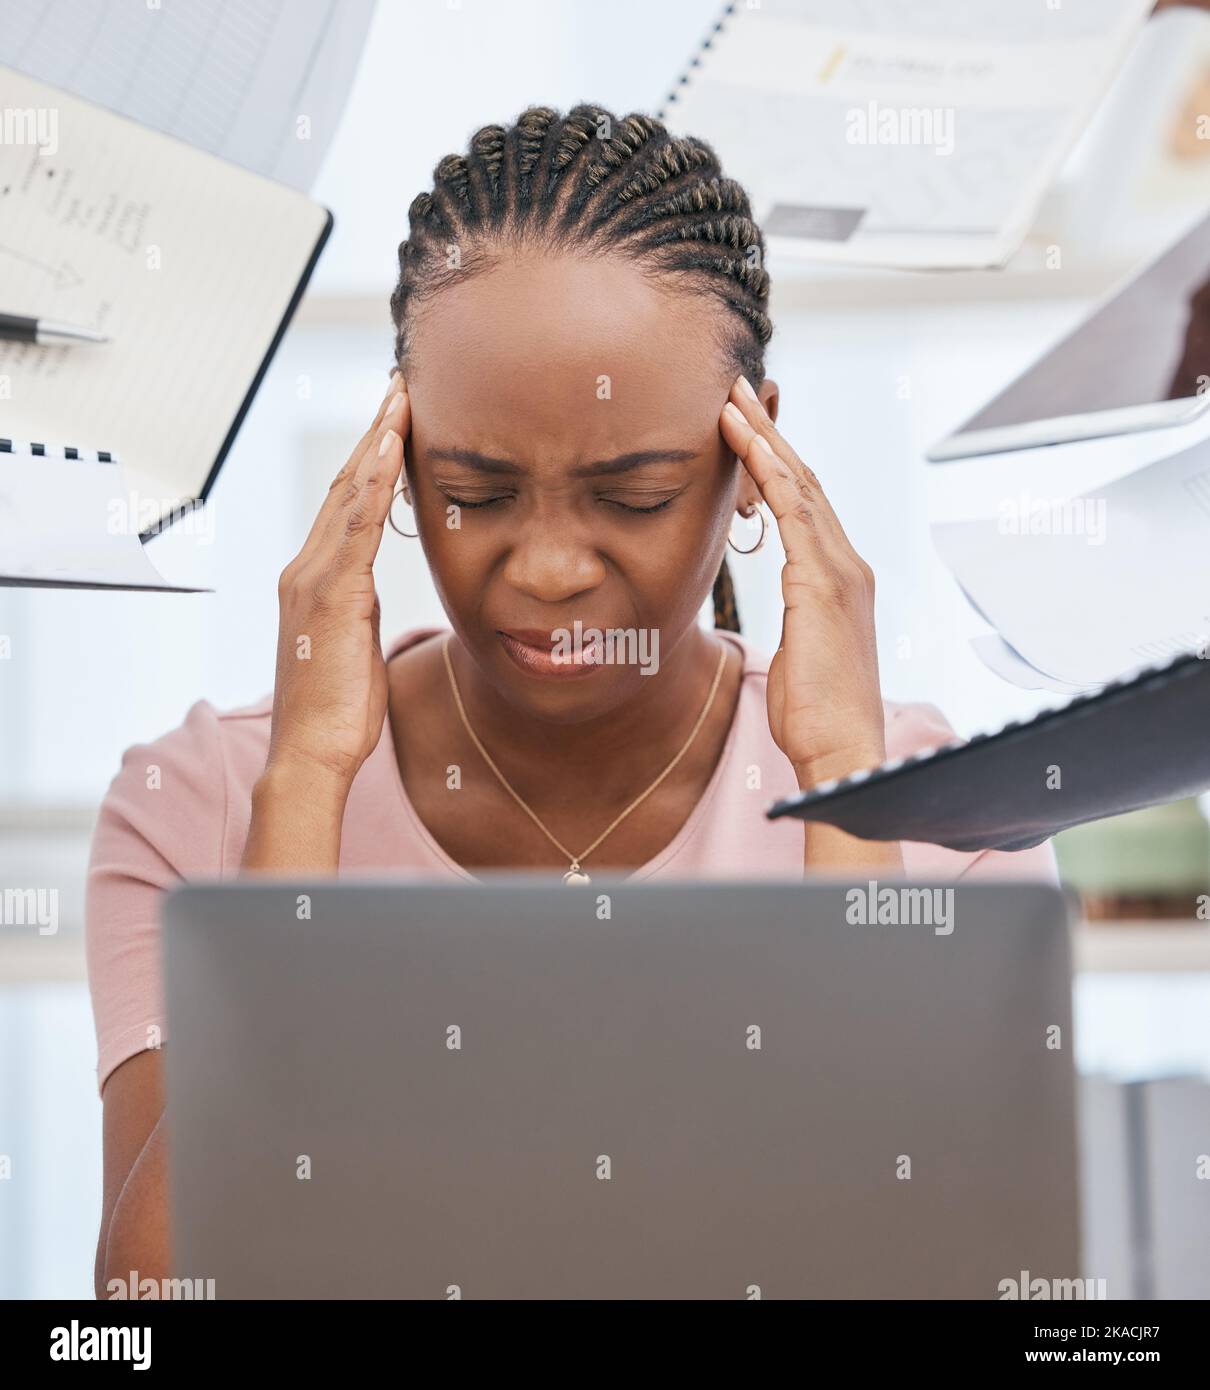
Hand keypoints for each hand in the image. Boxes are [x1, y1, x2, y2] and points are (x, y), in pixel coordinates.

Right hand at [266, 375, 410, 791]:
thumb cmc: (336, 712)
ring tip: (400, 398)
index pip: (345, 506)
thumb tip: (367, 596)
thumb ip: (355, 613)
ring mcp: (315, 578)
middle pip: (344, 486)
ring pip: (349, 494)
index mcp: (314, 581)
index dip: (368, 461)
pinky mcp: (333, 595)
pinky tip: (391, 449)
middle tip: (398, 388)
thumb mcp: (351, 648)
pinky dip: (373, 483)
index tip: (393, 422)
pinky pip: (356, 525)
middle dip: (373, 434)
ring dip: (376, 442)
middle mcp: (306, 569)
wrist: (311, 753)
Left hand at [719, 377, 886, 789]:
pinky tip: (746, 441)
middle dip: (771, 435)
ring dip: (765, 440)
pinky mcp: (823, 584)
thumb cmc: (816, 714)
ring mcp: (840, 571)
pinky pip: (793, 512)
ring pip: (799, 486)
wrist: (840, 748)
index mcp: (841, 580)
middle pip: (805, 482)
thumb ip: (799, 627)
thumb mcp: (802, 657)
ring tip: (732, 401)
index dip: (778, 464)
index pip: (807, 506)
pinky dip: (769, 472)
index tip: (748, 430)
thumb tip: (789, 625)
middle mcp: (848, 565)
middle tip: (737, 393)